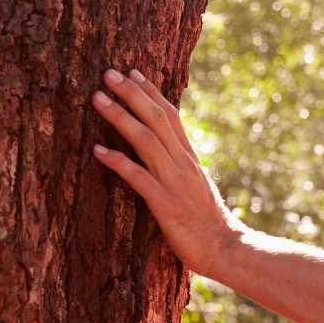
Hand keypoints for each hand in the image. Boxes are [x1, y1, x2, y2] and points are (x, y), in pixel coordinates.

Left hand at [90, 68, 241, 277]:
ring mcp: (174, 182)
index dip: (151, 93)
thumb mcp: (198, 187)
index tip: (132, 73)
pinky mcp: (165, 204)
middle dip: (132, 94)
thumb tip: (169, 155)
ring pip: (146, 140)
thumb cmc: (210, 224)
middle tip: (108, 74)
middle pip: (157, 119)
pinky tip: (97, 151)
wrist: (226, 249)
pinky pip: (138, 178)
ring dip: (120, 117)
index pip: (171, 116)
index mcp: (190, 158)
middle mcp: (183, 164)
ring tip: (97, 99)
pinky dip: (117, 162)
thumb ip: (183, 168)